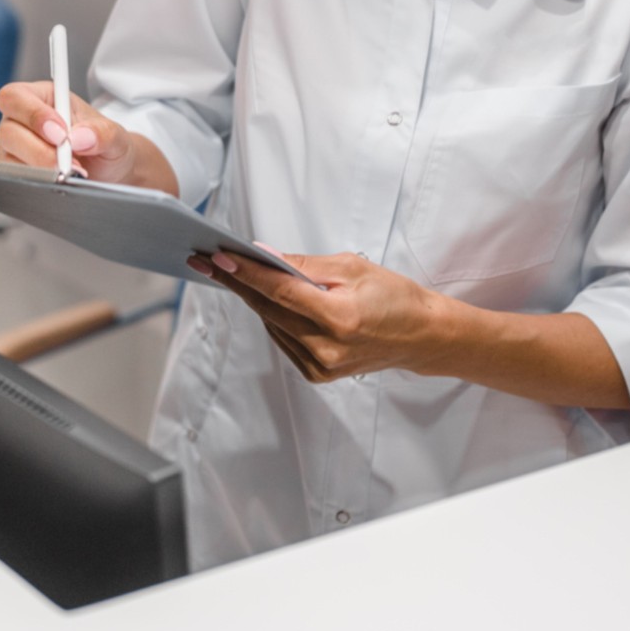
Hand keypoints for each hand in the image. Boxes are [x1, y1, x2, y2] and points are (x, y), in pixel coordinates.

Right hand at [0, 81, 137, 184]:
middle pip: (7, 130)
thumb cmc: (105, 143)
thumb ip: (101, 132)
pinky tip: (59, 181)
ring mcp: (16, 147)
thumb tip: (79, 138)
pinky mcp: (17, 171)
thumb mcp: (114, 134)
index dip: (33, 115)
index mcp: (43, 97)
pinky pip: (15, 178)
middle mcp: (23, 121)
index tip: (61, 134)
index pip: (16, 96)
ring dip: (40, 168)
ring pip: (8, 158)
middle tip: (66, 161)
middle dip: (38, 149)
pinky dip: (38, 181)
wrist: (109, 171)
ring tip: (70, 172)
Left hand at [187, 247, 455, 382]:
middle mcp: (326, 348)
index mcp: (338, 318)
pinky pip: (283, 340)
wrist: (421, 336)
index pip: (280, 291)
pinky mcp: (318, 374)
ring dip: (255, 299)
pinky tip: (269, 299)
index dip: (246, 273)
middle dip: (237, 282)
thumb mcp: (352, 268)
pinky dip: (274, 318)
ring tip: (235, 273)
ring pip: (272, 325)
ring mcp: (321, 366)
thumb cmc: (393, 296)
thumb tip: (263, 256)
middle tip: (208, 261)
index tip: (218, 258)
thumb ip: (305, 266)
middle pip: (268, 309)